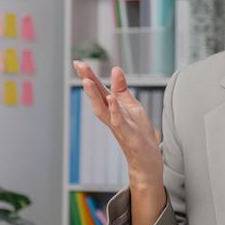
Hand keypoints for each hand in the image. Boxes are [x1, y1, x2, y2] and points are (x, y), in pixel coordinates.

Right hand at [71, 61, 162, 192]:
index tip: (78, 62)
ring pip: (103, 110)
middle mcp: (112, 117)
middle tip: (78, 66)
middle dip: (88, 81)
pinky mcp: (129, 136)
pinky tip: (112, 100)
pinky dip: (115, 111)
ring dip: (95, 96)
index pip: (99, 90)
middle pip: (97, 97)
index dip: (89, 76)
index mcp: (113, 109)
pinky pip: (119, 122)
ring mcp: (119, 127)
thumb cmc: (138, 134)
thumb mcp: (131, 107)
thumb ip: (122, 90)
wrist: (146, 161)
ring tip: (87, 81)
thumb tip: (115, 70)